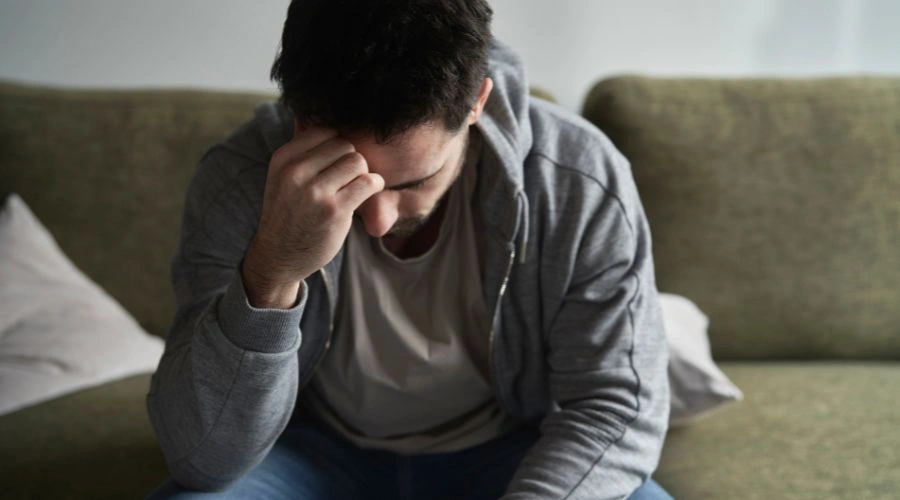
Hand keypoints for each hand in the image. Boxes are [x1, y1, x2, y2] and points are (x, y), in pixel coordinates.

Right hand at [241, 122, 383, 307]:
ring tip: (354, 188)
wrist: (278, 256)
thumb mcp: (283, 177)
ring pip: (357, 161)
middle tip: (346, 181)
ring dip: (362, 174)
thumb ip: (304, 153)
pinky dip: (374, 185)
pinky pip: (368, 183)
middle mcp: (296, 172)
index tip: (335, 165)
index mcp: (283, 159)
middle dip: (351, 161)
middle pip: (344, 145)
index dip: (337, 147)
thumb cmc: (288, 213)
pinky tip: (367, 193)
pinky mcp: (334, 211)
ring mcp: (315, 192)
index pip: (324, 132)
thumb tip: (336, 125)